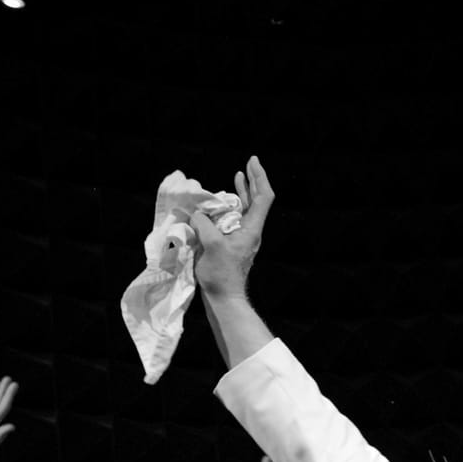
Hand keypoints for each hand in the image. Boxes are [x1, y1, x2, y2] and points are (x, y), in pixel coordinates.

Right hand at [193, 156, 274, 298]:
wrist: (224, 298)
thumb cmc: (221, 275)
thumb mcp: (210, 245)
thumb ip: (204, 224)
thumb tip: (198, 214)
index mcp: (252, 229)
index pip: (264, 197)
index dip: (259, 177)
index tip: (251, 162)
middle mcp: (251, 231)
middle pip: (258, 200)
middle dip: (253, 181)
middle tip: (247, 165)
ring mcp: (243, 238)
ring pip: (247, 209)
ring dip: (242, 192)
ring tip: (237, 177)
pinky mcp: (233, 244)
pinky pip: (234, 220)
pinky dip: (229, 207)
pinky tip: (219, 204)